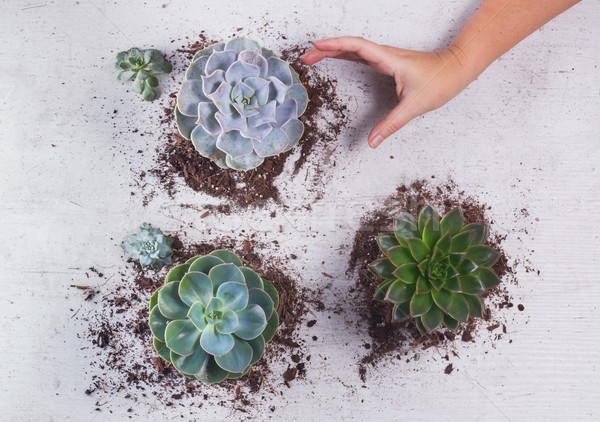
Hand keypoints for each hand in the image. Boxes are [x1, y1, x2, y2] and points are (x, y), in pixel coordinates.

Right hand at [301, 37, 471, 147]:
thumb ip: (391, 124)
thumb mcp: (414, 106)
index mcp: (389, 59)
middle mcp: (385, 55)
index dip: (336, 45)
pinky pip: (361, 54)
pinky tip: (337, 58)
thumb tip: (372, 142)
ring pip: (354, 49)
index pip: (357, 47)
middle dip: (325, 49)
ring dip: (333, 51)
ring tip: (313, 57)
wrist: (457, 69)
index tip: (317, 47)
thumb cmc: (440, 81)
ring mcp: (385, 57)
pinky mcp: (387, 62)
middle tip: (305, 58)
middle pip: (349, 46)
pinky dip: (345, 55)